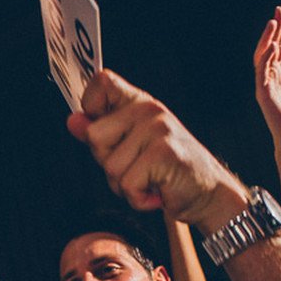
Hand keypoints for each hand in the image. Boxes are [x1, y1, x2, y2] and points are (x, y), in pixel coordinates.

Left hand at [67, 70, 247, 232]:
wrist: (207, 193)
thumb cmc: (165, 171)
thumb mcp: (128, 148)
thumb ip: (101, 134)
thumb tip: (72, 121)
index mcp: (138, 103)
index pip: (101, 82)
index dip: (90, 105)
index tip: (104, 128)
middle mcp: (148, 110)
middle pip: (94, 136)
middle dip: (107, 162)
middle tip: (137, 167)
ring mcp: (157, 129)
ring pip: (109, 167)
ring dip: (124, 185)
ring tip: (149, 180)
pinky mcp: (163, 153)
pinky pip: (127, 184)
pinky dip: (138, 199)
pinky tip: (157, 192)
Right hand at [254, 7, 280, 144]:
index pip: (279, 46)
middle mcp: (271, 76)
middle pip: (270, 47)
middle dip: (275, 30)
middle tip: (278, 11)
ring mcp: (265, 84)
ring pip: (263, 56)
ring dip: (268, 39)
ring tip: (274, 22)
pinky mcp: (263, 93)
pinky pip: (262, 71)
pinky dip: (266, 57)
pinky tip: (273, 44)